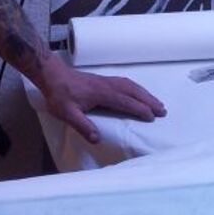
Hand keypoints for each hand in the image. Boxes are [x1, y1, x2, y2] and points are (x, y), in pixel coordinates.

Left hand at [37, 55, 165, 144]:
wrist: (51, 75)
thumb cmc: (58, 95)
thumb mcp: (67, 113)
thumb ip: (82, 126)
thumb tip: (96, 139)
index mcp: (101, 93)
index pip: (124, 101)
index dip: (139, 108)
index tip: (152, 117)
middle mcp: (107, 84)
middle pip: (133, 91)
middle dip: (149, 100)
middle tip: (163, 110)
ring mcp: (105, 80)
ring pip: (130, 85)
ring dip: (144, 94)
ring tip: (156, 103)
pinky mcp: (103, 80)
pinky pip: (125, 83)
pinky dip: (136, 88)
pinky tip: (138, 93)